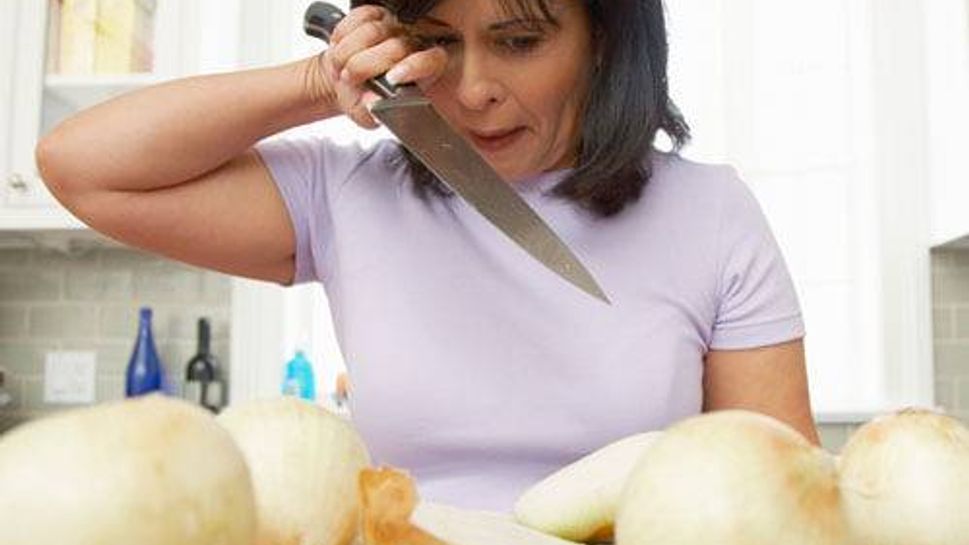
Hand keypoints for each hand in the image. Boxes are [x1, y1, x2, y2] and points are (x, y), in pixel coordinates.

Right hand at [319, 5, 448, 128]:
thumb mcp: (366, 114)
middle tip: (348, 79)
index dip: (412, 68)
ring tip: (342, 67)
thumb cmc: (362, 96)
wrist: (345, 79)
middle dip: (362, 66)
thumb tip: (373, 103)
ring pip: (372, 31)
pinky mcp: (376, 13)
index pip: (428, 62)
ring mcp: (395, 27)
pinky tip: (340, 48)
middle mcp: (412, 45)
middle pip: (395, 48)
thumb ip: (370, 113)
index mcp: (423, 71)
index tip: (392, 78)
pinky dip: (342, 36)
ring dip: (347, 52)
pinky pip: (358, 17)